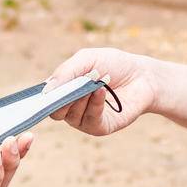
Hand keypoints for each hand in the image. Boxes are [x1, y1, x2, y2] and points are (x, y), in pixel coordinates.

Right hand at [42, 46, 158, 136]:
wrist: (142, 75)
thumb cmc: (113, 65)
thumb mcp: (86, 59)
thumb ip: (65, 72)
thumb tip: (46, 91)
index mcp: (64, 91)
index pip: (45, 99)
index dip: (44, 96)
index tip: (47, 90)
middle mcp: (71, 108)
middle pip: (54, 111)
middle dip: (62, 98)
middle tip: (75, 83)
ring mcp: (85, 119)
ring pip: (70, 116)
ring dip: (81, 98)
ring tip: (95, 83)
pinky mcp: (101, 127)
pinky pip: (90, 120)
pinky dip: (94, 104)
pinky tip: (101, 91)